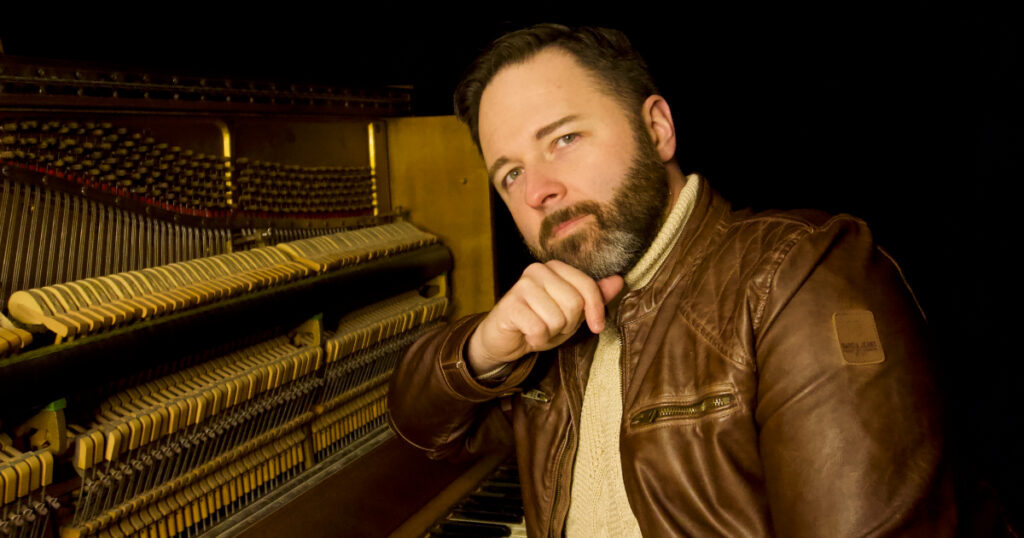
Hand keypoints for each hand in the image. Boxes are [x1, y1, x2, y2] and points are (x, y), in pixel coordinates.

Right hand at [466, 261, 623, 374]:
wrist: (504, 340)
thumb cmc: (540, 322)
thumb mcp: (572, 312)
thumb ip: (594, 296)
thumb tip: (619, 280)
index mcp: (554, 268)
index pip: (587, 287)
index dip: (595, 311)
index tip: (596, 326)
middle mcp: (537, 270)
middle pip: (574, 303)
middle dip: (568, 324)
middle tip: (553, 326)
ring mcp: (521, 285)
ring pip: (557, 318)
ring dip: (551, 333)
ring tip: (539, 329)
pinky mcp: (510, 305)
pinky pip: (539, 329)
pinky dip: (537, 339)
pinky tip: (527, 334)